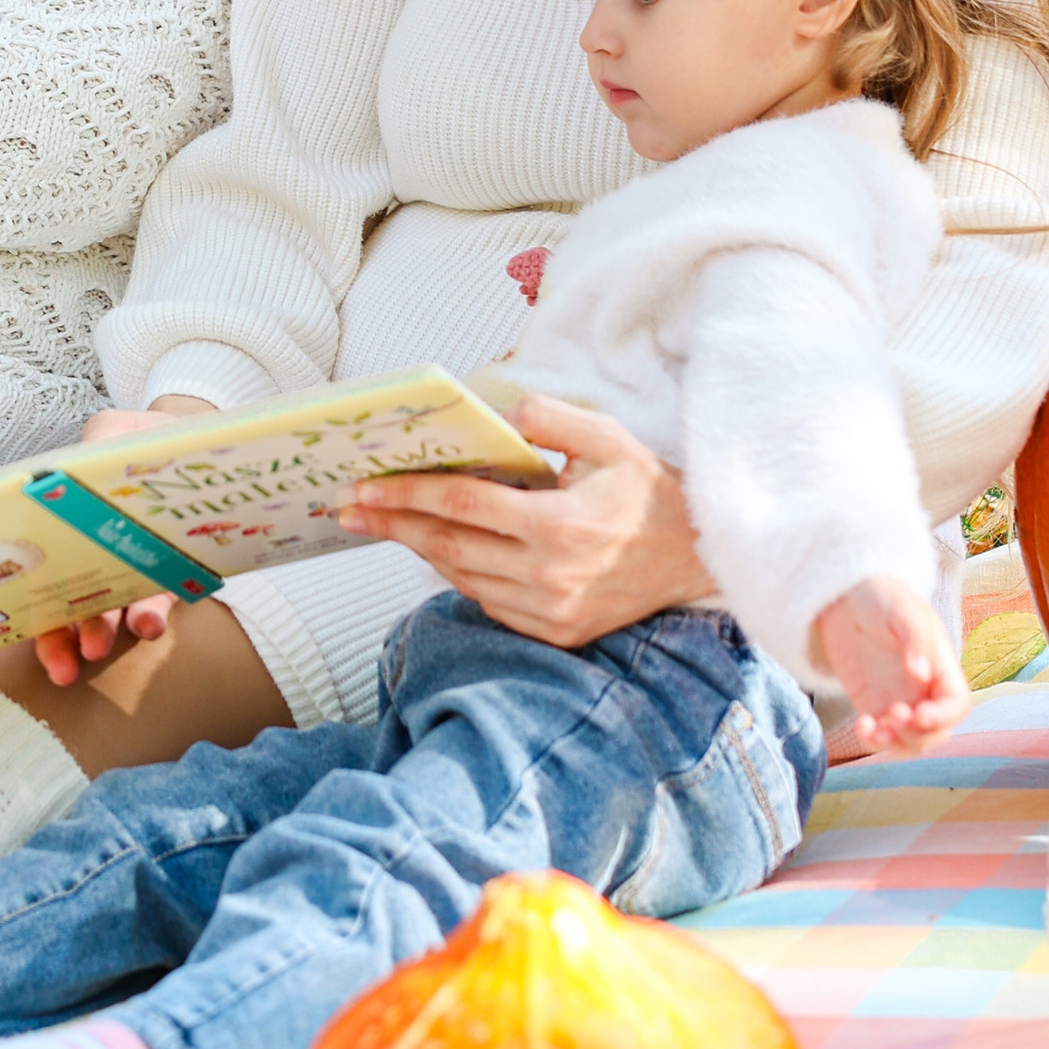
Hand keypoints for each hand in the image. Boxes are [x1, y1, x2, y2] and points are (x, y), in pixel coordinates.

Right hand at [33, 395, 213, 680]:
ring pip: (108, 612)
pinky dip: (150, 616)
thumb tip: (69, 465)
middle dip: (60, 637)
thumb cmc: (140, 442)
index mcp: (65, 525)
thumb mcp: (113, 433)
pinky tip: (147, 626)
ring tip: (97, 648)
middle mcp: (91, 556)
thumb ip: (96, 442)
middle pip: (64, 604)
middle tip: (64, 660)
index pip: (36, 571)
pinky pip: (158, 600)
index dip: (26, 602)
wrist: (193, 445)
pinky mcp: (168, 576)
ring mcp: (128, 569)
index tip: (20, 621)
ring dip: (100, 632)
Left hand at [345, 392, 706, 649]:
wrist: (699, 556)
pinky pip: (490, 603)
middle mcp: (549, 576)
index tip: (366, 486)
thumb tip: (494, 416)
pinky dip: (461, 575)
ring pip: (463, 579)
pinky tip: (442, 550)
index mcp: (559, 525)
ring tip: (388, 524)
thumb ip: (548, 419)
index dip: (407, 495)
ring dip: (421, 550)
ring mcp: (551, 612)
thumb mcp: (607, 437)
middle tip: (349, 510)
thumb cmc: (649, 490)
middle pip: (448, 548)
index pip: (462, 506)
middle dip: (392, 526)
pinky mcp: (556, 633)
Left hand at [813, 577, 969, 755]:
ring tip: (874, 728)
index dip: (943, 717)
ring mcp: (899, 699)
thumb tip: (923, 674)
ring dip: (897, 744)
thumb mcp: (901, 609)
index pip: (957, 705)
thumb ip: (915, 639)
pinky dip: (873, 740)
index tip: (919, 714)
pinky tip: (861, 724)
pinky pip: (880, 735)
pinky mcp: (873, 705)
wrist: (843, 596)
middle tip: (893, 715)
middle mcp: (924, 689)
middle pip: (937, 731)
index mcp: (941, 666)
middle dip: (918, 734)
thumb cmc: (880, 595)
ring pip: (910, 741)